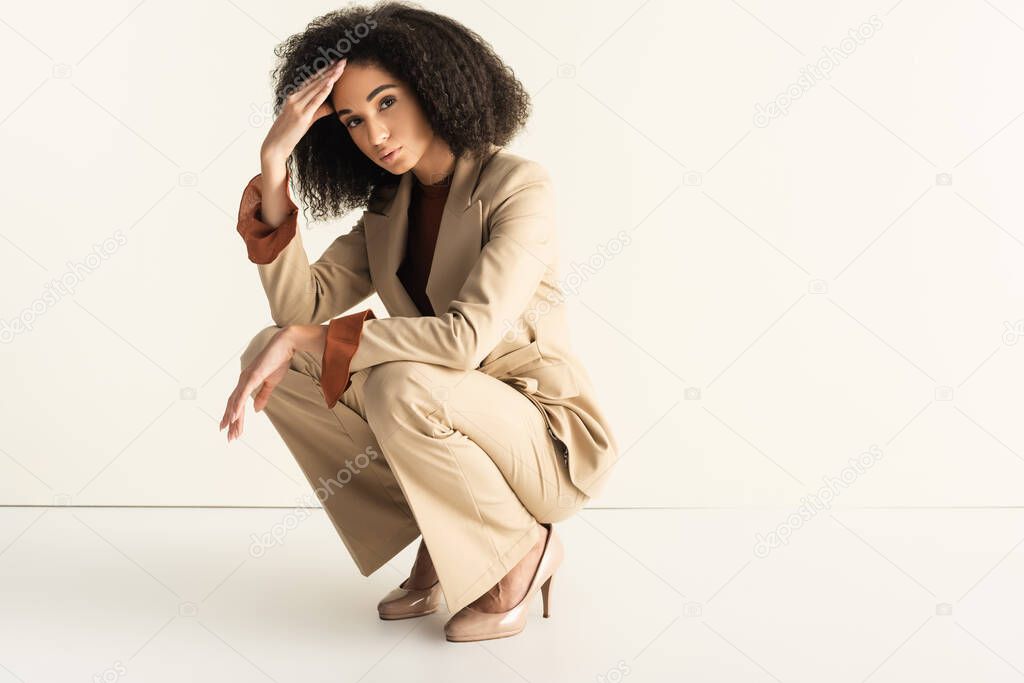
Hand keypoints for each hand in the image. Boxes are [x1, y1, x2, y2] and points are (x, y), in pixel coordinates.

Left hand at [220, 327, 295, 441]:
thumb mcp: (271, 382)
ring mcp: (246, 378)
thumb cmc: (279, 360)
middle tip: (229, 437)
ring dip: (233, 418)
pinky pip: (242, 395)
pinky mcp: (252, 377)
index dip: (233, 417)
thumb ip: (263, 396)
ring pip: (236, 402)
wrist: (286, 345)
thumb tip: (255, 410)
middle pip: (233, 405)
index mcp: (247, 382)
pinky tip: (233, 417)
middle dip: (230, 422)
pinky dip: (237, 406)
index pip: (238, 402)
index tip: (232, 430)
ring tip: (230, 432)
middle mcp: (243, 380)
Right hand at [261, 58, 347, 161]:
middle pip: (316, 81)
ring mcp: (297, 106)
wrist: (275, 146)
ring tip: (341, 68)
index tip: (335, 63)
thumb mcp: (305, 120)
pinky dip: (323, 91)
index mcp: (294, 97)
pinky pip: (315, 101)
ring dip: (330, 77)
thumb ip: (318, 111)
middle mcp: (294, 98)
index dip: (324, 71)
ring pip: (316, 88)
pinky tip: (331, 83)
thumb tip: (332, 107)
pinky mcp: (302, 116)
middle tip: (343, 60)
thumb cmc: (289, 134)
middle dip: (330, 70)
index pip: (312, 81)